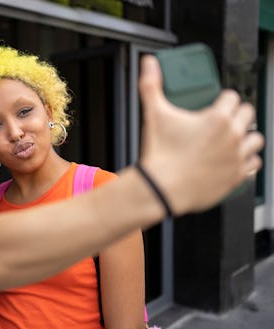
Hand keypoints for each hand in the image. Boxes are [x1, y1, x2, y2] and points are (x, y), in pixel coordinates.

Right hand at [138, 55, 263, 214]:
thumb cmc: (160, 154)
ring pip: (256, 139)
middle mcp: (233, 136)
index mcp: (218, 118)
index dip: (224, 98)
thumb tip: (149, 63)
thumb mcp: (154, 114)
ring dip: (246, 137)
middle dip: (237, 115)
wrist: (161, 188)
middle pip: (249, 114)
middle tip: (223, 120)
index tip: (216, 103)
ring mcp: (236, 157)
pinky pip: (254, 164)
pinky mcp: (236, 176)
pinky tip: (234, 159)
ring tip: (232, 139)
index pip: (233, 97)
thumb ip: (151, 85)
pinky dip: (247, 160)